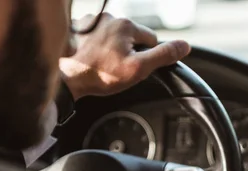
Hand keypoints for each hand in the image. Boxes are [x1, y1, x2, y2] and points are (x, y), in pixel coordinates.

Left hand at [59, 13, 190, 98]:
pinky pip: (93, 39)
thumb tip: (184, 46)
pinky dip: (93, 50)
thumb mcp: (138, 69)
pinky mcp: (75, 30)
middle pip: (130, 38)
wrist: (62, 77)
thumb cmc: (99, 75)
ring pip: (111, 38)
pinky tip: (89, 62)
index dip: (147, 57)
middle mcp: (108, 17)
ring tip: (101, 68)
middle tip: (116, 71)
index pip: (150, 39)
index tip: (136, 68)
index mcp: (126, 25)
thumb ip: (163, 56)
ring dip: (109, 51)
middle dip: (127, 53)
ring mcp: (90, 22)